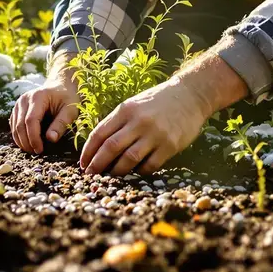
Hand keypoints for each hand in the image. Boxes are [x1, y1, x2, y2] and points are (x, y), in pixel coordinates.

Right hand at [10, 65, 79, 153]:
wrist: (61, 86)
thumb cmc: (67, 98)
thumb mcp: (70, 110)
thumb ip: (61, 124)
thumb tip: (50, 139)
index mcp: (38, 97)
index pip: (30, 120)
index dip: (33, 137)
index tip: (40, 150)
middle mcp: (24, 99)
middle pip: (20, 125)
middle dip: (26, 142)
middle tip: (36, 153)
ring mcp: (19, 103)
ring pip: (15, 126)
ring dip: (21, 141)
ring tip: (32, 150)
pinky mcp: (17, 109)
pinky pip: (14, 125)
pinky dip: (19, 136)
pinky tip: (28, 144)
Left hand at [79, 55, 247, 174]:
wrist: (190, 95)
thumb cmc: (157, 102)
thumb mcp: (133, 105)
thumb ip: (117, 122)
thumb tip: (98, 146)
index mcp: (125, 110)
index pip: (99, 133)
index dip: (88, 151)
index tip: (83, 163)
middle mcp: (138, 122)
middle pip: (111, 147)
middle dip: (97, 164)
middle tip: (91, 175)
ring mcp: (155, 134)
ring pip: (128, 159)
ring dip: (116, 171)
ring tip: (111, 176)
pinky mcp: (170, 145)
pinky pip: (149, 165)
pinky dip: (139, 171)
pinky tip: (136, 171)